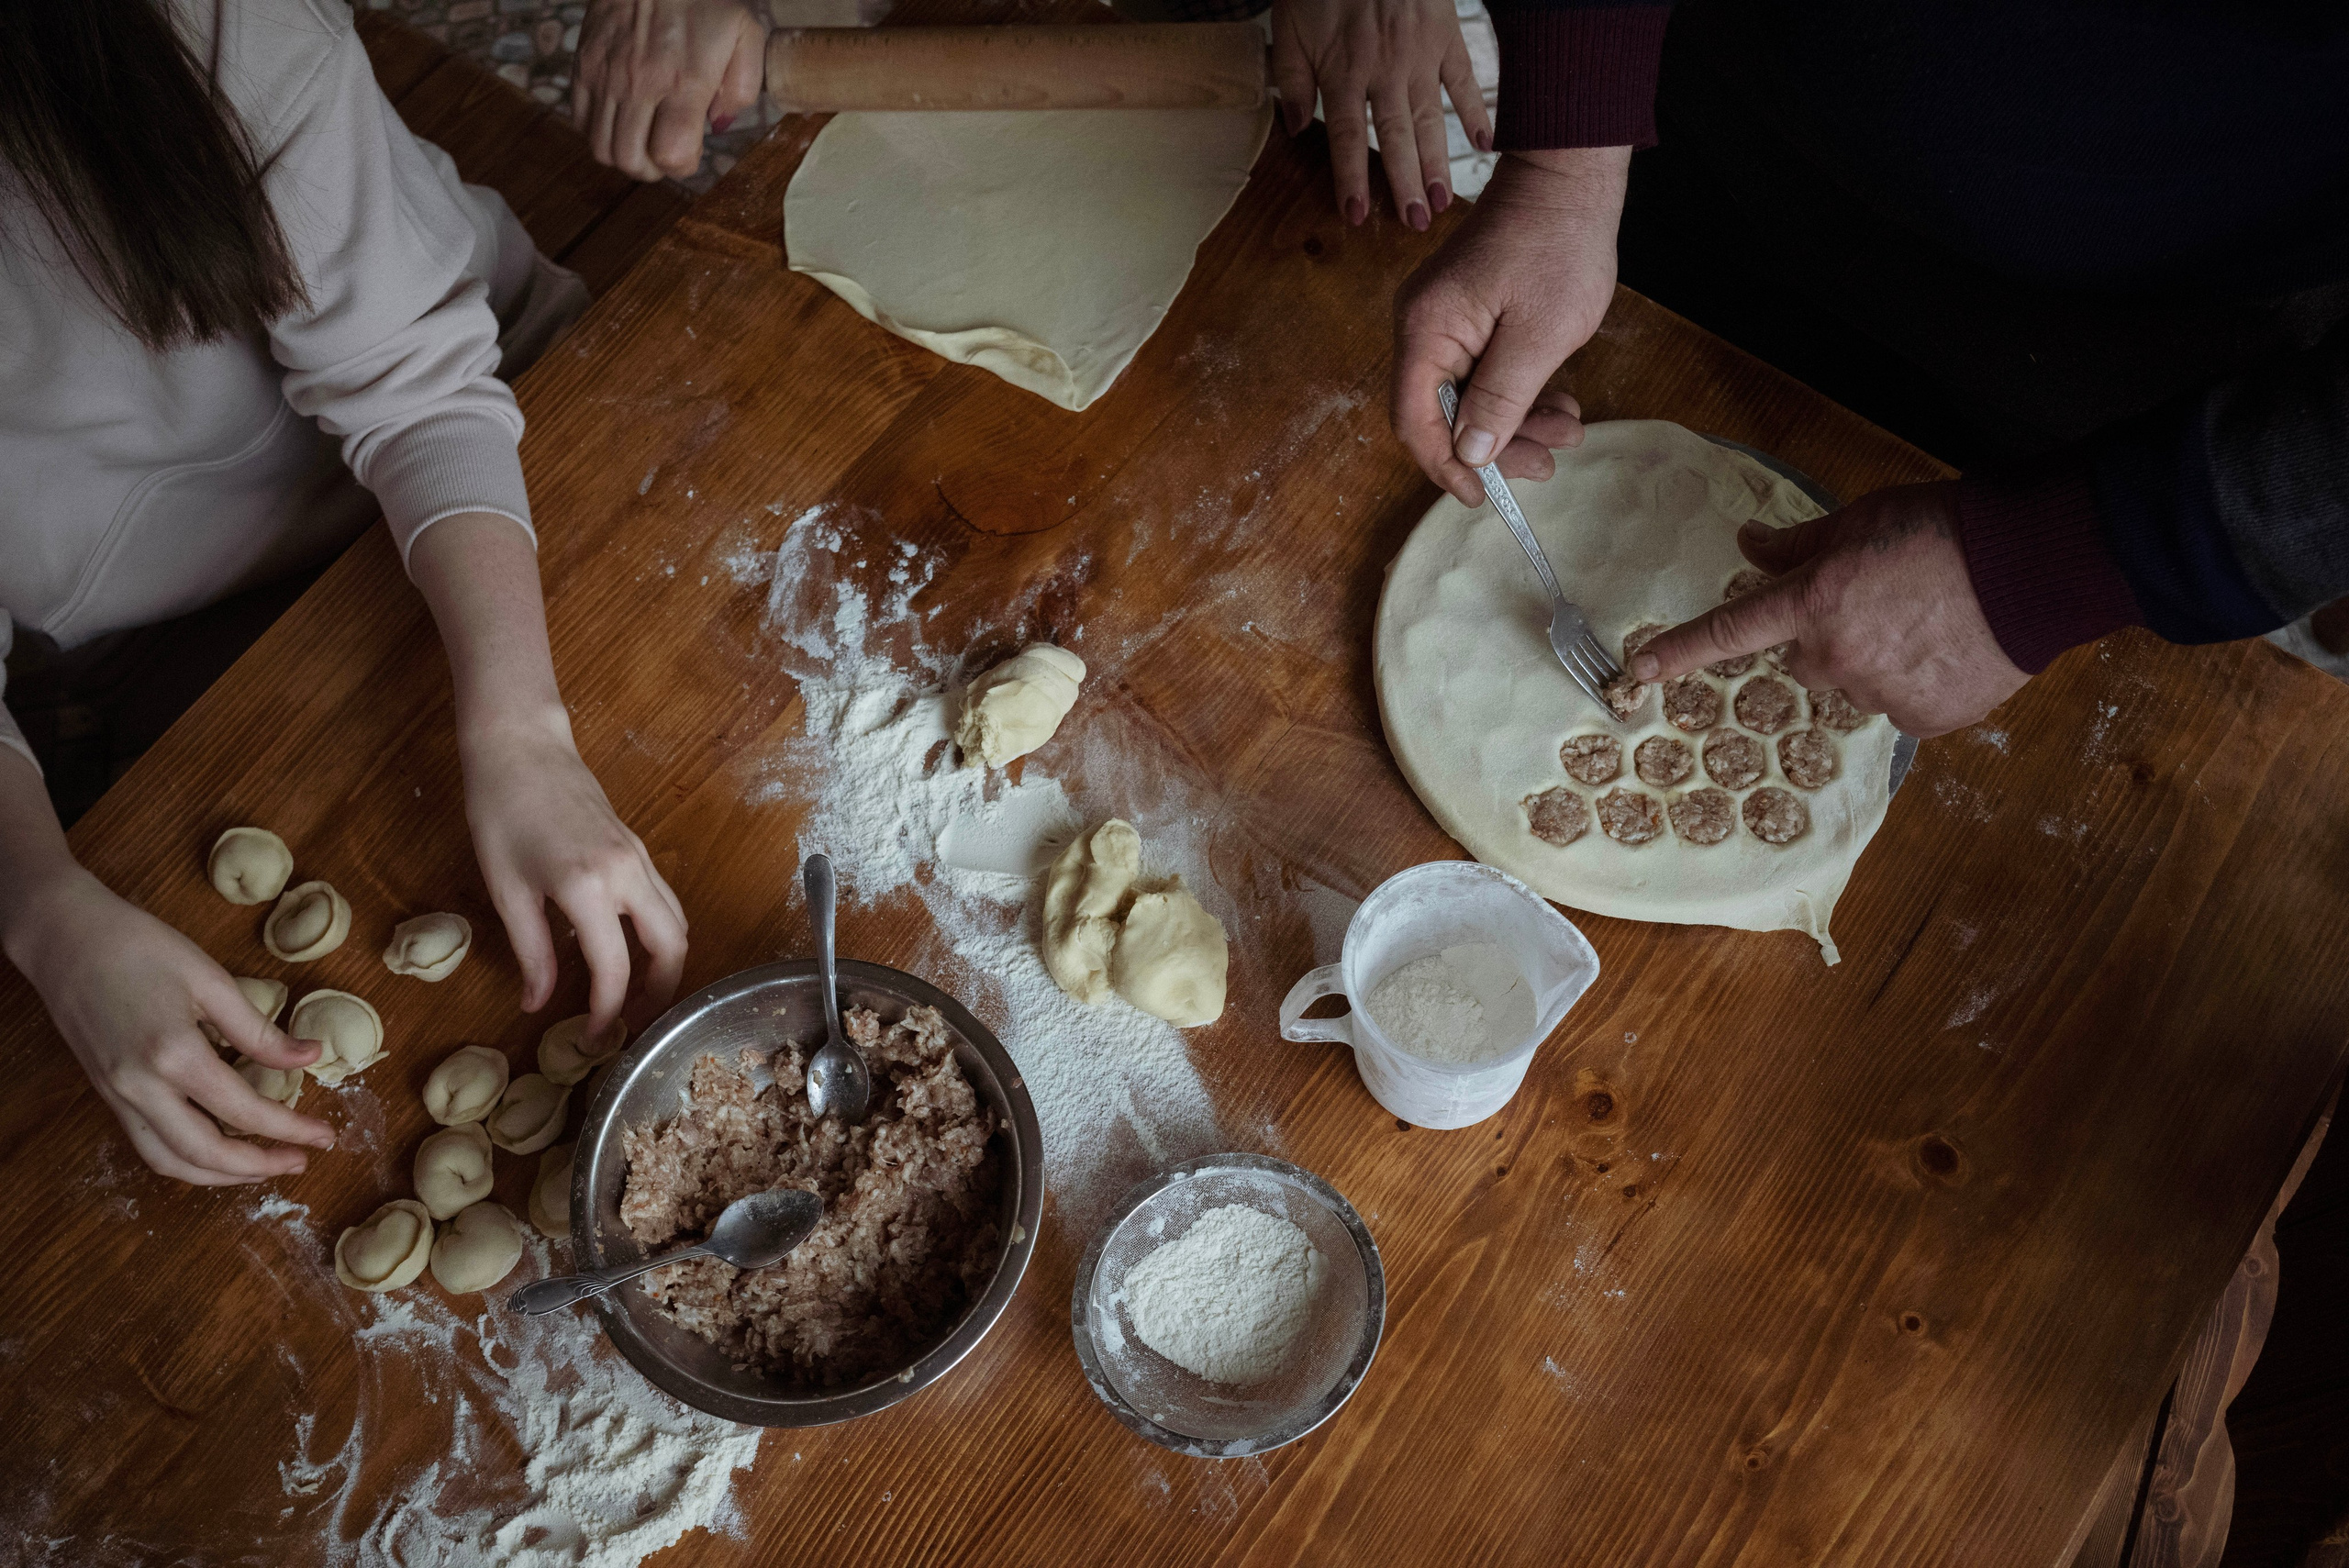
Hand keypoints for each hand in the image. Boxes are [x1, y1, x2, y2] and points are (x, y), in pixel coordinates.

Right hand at [6, 870, 332, 1184]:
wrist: (65, 939)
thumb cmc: (140, 947)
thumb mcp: (211, 980)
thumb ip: (259, 1030)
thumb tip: (313, 1057)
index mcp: (172, 1055)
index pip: (243, 1112)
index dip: (291, 1130)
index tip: (326, 1136)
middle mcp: (140, 1088)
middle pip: (204, 1154)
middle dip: (257, 1167)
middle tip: (301, 1160)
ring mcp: (118, 1096)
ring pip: (169, 1161)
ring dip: (220, 1175)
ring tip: (264, 1165)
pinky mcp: (108, 1095)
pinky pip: (149, 1144)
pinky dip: (187, 1159)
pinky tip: (218, 1148)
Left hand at [461, 716, 687, 1042]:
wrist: (520, 747)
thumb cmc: (500, 813)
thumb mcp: (507, 890)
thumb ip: (531, 951)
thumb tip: (538, 1004)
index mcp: (589, 888)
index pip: (615, 968)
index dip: (607, 1012)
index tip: (594, 1038)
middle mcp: (628, 874)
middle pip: (673, 946)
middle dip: (661, 993)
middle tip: (631, 1021)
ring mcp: (639, 858)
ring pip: (678, 922)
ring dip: (665, 963)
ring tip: (632, 992)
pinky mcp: (637, 848)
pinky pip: (665, 900)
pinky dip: (657, 933)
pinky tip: (623, 947)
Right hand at [574, 0, 766, 181]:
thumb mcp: (747, 34)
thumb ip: (744, 87)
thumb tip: (719, 124)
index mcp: (684, 82)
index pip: (671, 154)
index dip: (683, 165)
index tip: (691, 151)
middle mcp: (640, 84)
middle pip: (631, 160)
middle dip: (652, 169)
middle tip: (664, 153)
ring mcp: (606, 76)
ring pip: (602, 148)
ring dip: (624, 156)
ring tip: (641, 141)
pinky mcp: (584, 65)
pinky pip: (581, 121)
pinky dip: (598, 132)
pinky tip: (619, 120)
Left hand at [1270, 0, 1491, 229]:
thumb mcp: (1290, 23)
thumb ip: (1292, 76)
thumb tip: (1296, 129)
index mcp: (1343, 67)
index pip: (1348, 136)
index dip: (1352, 178)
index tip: (1357, 216)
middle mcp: (1385, 67)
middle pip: (1395, 137)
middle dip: (1404, 184)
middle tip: (1416, 225)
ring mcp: (1421, 53)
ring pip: (1430, 118)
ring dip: (1437, 163)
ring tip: (1442, 203)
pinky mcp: (1447, 35)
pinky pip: (1465, 79)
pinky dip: (1476, 112)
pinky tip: (1485, 145)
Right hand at [1392, 147, 1629, 507]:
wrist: (1571, 175)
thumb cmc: (1558, 242)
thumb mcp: (1539, 334)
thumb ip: (1501, 400)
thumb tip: (1470, 454)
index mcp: (1427, 330)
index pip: (1415, 420)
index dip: (1445, 465)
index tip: (1483, 496)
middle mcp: (1424, 328)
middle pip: (1441, 413)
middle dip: (1494, 446)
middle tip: (1545, 464)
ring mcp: (1446, 321)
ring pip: (1468, 397)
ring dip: (1516, 422)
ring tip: (1567, 428)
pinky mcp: (1471, 316)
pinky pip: (1484, 372)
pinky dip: (1518, 394)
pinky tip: (1558, 402)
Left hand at [1630, 482, 2029, 736]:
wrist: (2032, 565)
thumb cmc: (1944, 529)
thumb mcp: (1860, 518)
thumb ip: (1799, 544)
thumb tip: (1750, 545)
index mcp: (1812, 603)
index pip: (1729, 631)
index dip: (1679, 651)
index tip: (1637, 673)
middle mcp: (1835, 657)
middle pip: (1804, 659)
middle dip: (1828, 635)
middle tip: (1879, 601)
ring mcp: (1879, 694)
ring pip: (1855, 683)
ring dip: (1875, 659)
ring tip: (1926, 620)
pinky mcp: (1923, 720)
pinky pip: (1900, 706)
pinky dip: (1917, 684)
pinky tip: (1948, 649)